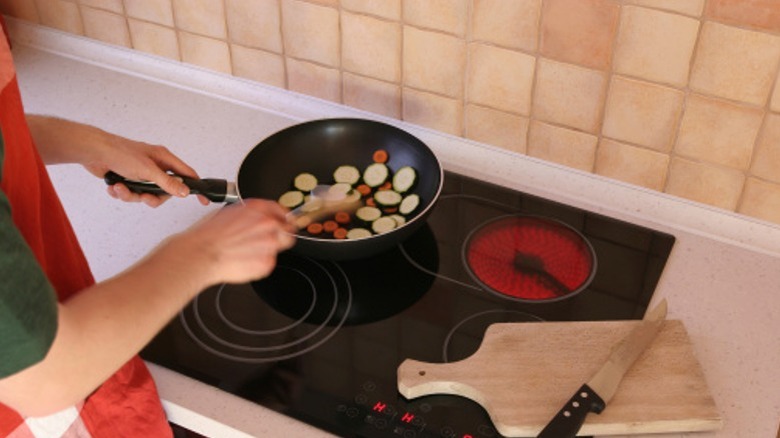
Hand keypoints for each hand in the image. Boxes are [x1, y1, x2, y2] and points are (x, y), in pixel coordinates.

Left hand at [26, 115, 206, 207]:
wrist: (93, 152)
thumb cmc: (120, 152)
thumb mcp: (148, 171)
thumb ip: (168, 183)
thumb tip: (184, 192)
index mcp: (164, 159)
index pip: (187, 175)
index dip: (195, 188)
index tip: (203, 200)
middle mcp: (154, 166)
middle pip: (164, 191)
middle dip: (151, 197)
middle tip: (143, 196)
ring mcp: (141, 174)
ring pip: (145, 195)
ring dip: (132, 195)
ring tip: (121, 188)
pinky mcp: (128, 179)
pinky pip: (131, 194)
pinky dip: (122, 192)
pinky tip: (114, 185)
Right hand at [159, 199, 295, 286]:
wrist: (202, 254)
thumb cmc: (209, 235)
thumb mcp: (230, 212)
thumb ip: (251, 215)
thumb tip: (258, 219)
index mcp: (259, 208)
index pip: (282, 211)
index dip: (282, 218)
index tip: (282, 223)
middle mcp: (268, 223)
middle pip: (288, 230)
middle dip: (280, 235)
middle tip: (265, 241)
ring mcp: (270, 243)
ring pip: (279, 248)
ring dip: (267, 250)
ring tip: (248, 252)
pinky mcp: (267, 262)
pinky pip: (268, 263)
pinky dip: (258, 264)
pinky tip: (243, 260)